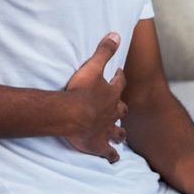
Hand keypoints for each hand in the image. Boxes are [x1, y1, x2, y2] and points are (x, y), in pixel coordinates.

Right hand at [64, 32, 127, 163]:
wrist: (72, 115)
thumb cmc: (81, 91)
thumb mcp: (93, 66)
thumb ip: (105, 50)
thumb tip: (116, 33)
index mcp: (112, 94)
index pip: (120, 83)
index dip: (119, 78)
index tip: (119, 74)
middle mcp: (113, 112)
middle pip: (122, 110)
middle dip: (121, 108)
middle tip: (120, 106)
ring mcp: (107, 130)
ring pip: (119, 132)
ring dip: (120, 132)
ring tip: (121, 134)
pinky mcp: (99, 145)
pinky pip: (109, 153)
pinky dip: (112, 156)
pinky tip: (114, 159)